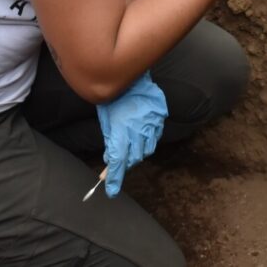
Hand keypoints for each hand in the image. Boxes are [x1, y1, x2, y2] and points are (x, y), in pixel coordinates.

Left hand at [96, 72, 167, 196]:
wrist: (131, 77)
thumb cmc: (114, 98)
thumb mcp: (106, 120)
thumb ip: (111, 141)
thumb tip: (111, 160)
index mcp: (121, 130)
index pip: (118, 161)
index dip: (114, 178)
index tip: (111, 191)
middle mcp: (138, 129)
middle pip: (133, 158)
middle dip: (124, 164)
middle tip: (116, 167)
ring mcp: (152, 123)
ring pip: (147, 150)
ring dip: (137, 154)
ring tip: (129, 151)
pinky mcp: (160, 118)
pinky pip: (155, 137)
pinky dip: (148, 141)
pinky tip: (141, 138)